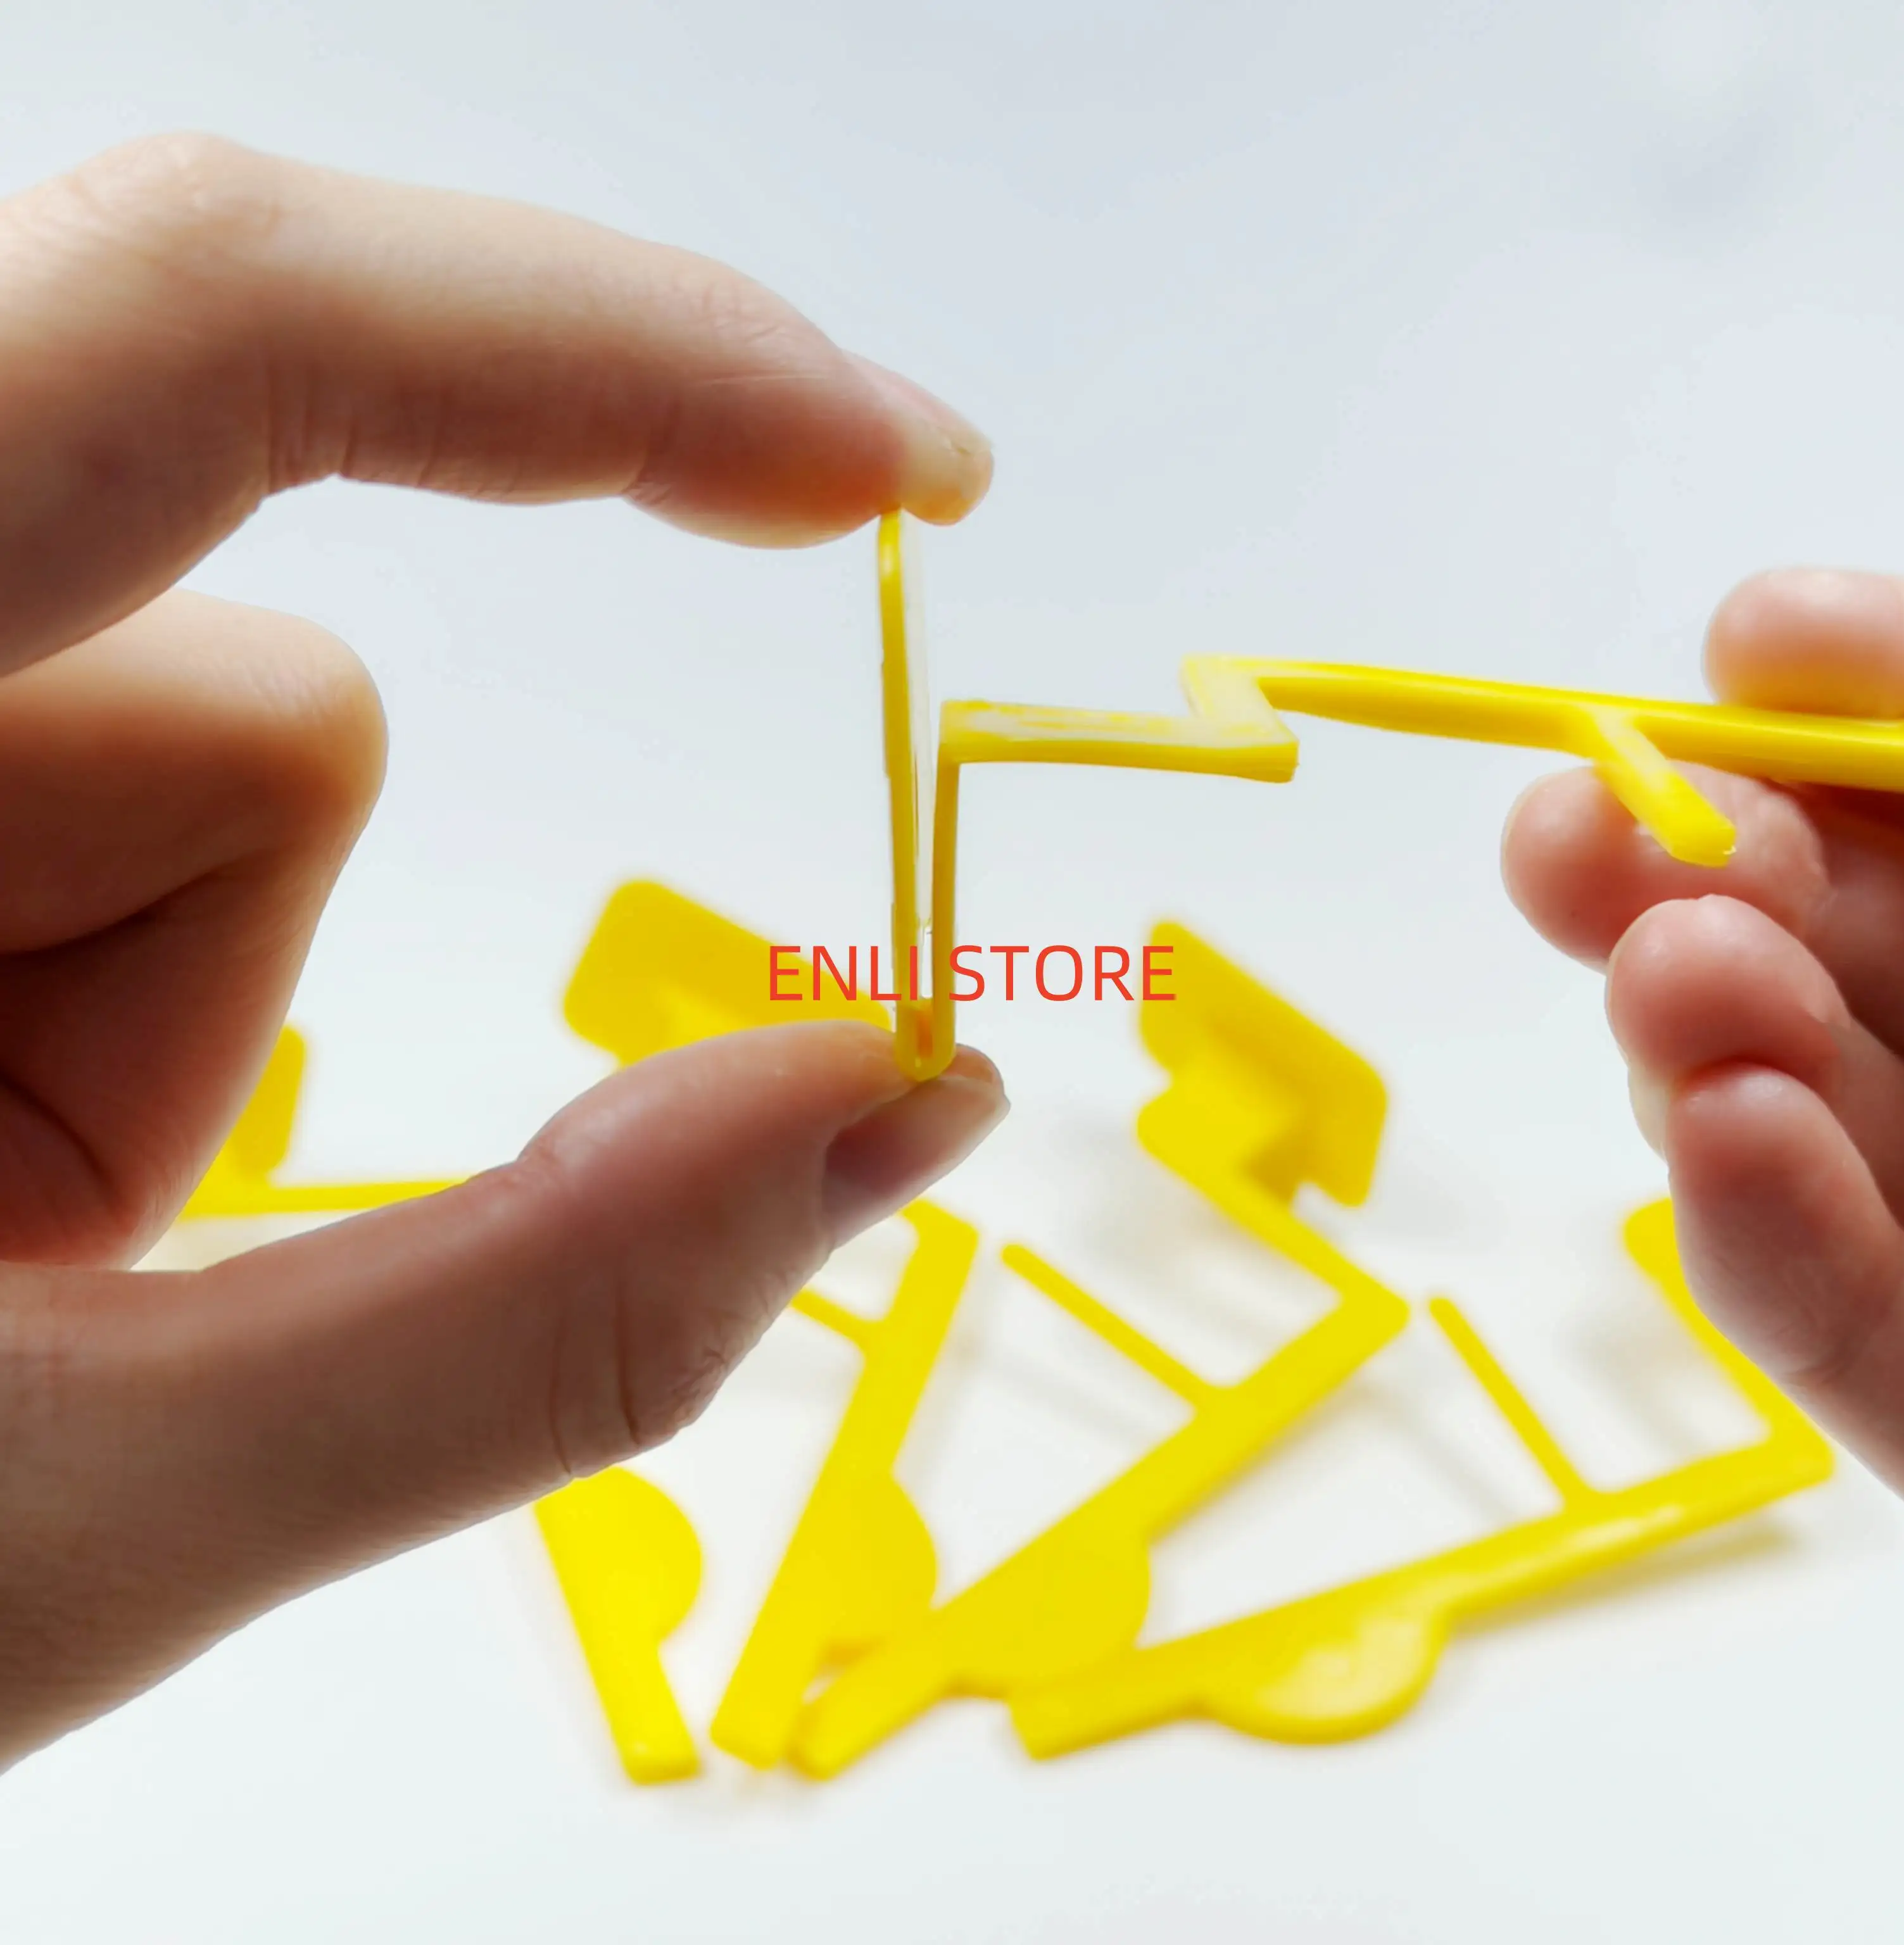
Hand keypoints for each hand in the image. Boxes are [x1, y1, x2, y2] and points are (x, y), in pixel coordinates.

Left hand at [0, 135, 1005, 1766]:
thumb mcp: (59, 1532)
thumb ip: (523, 1326)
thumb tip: (898, 1106)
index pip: (211, 324)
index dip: (613, 349)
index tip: (891, 468)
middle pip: (259, 695)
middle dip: (253, 985)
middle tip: (67, 1280)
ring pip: (203, 760)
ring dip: (156, 1025)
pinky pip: (113, 797)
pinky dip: (87, 997)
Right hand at [1504, 569, 1903, 1525]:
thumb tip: (1773, 634)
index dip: (1843, 712)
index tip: (1751, 648)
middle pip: (1829, 959)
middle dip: (1704, 881)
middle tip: (1590, 837)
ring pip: (1804, 1139)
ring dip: (1703, 1050)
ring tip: (1668, 980)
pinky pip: (1861, 1352)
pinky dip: (1770, 1253)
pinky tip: (1716, 1146)